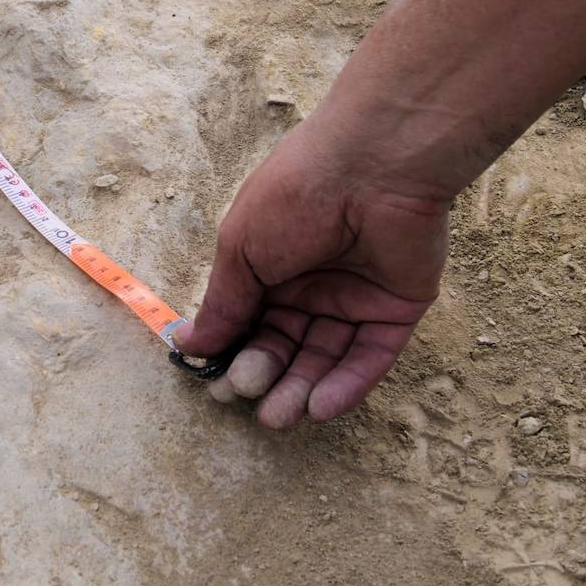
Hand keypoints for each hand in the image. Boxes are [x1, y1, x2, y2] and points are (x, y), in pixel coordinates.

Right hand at [173, 122, 449, 428]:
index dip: (234, 352)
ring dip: (302, 389)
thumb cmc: (294, 196)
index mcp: (269, 265)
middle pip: (286, 344)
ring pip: (326, 356)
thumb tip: (189, 346)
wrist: (370, 168)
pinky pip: (370, 356)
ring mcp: (355, 298)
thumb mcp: (242, 249)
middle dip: (266, 374)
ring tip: (279, 416)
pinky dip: (346, 384)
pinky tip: (319, 405)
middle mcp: (311, 284)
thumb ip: (224, 304)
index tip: (217, 382)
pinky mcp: (396, 310)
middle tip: (249, 397)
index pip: (249, 322)